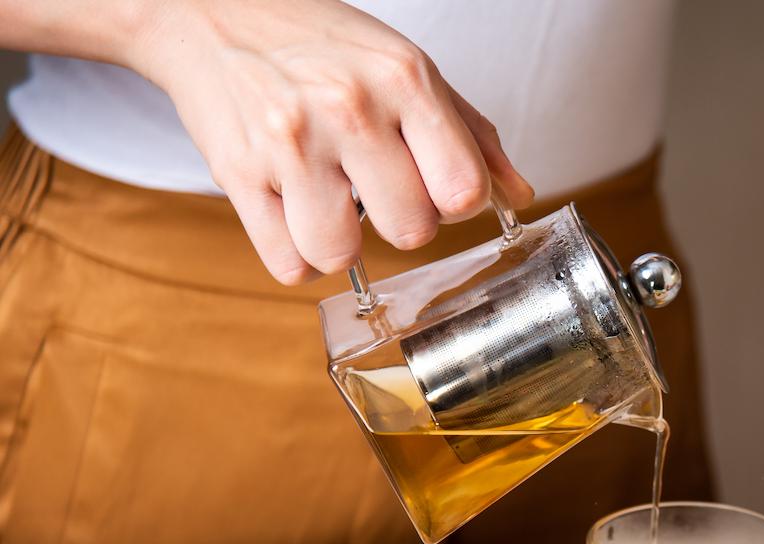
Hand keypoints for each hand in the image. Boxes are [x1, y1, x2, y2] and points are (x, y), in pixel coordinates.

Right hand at [128, 0, 534, 283]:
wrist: (211, 13)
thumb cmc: (321, 46)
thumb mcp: (406, 68)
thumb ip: (470, 135)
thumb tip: (518, 195)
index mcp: (403, 80)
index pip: (462, 190)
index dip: (454, 202)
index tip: (432, 185)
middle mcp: (348, 109)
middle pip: (410, 231)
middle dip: (398, 223)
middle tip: (373, 190)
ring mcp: (289, 144)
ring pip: (340, 255)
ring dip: (340, 244)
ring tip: (328, 203)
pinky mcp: (237, 175)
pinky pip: (286, 263)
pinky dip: (293, 253)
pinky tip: (292, 212)